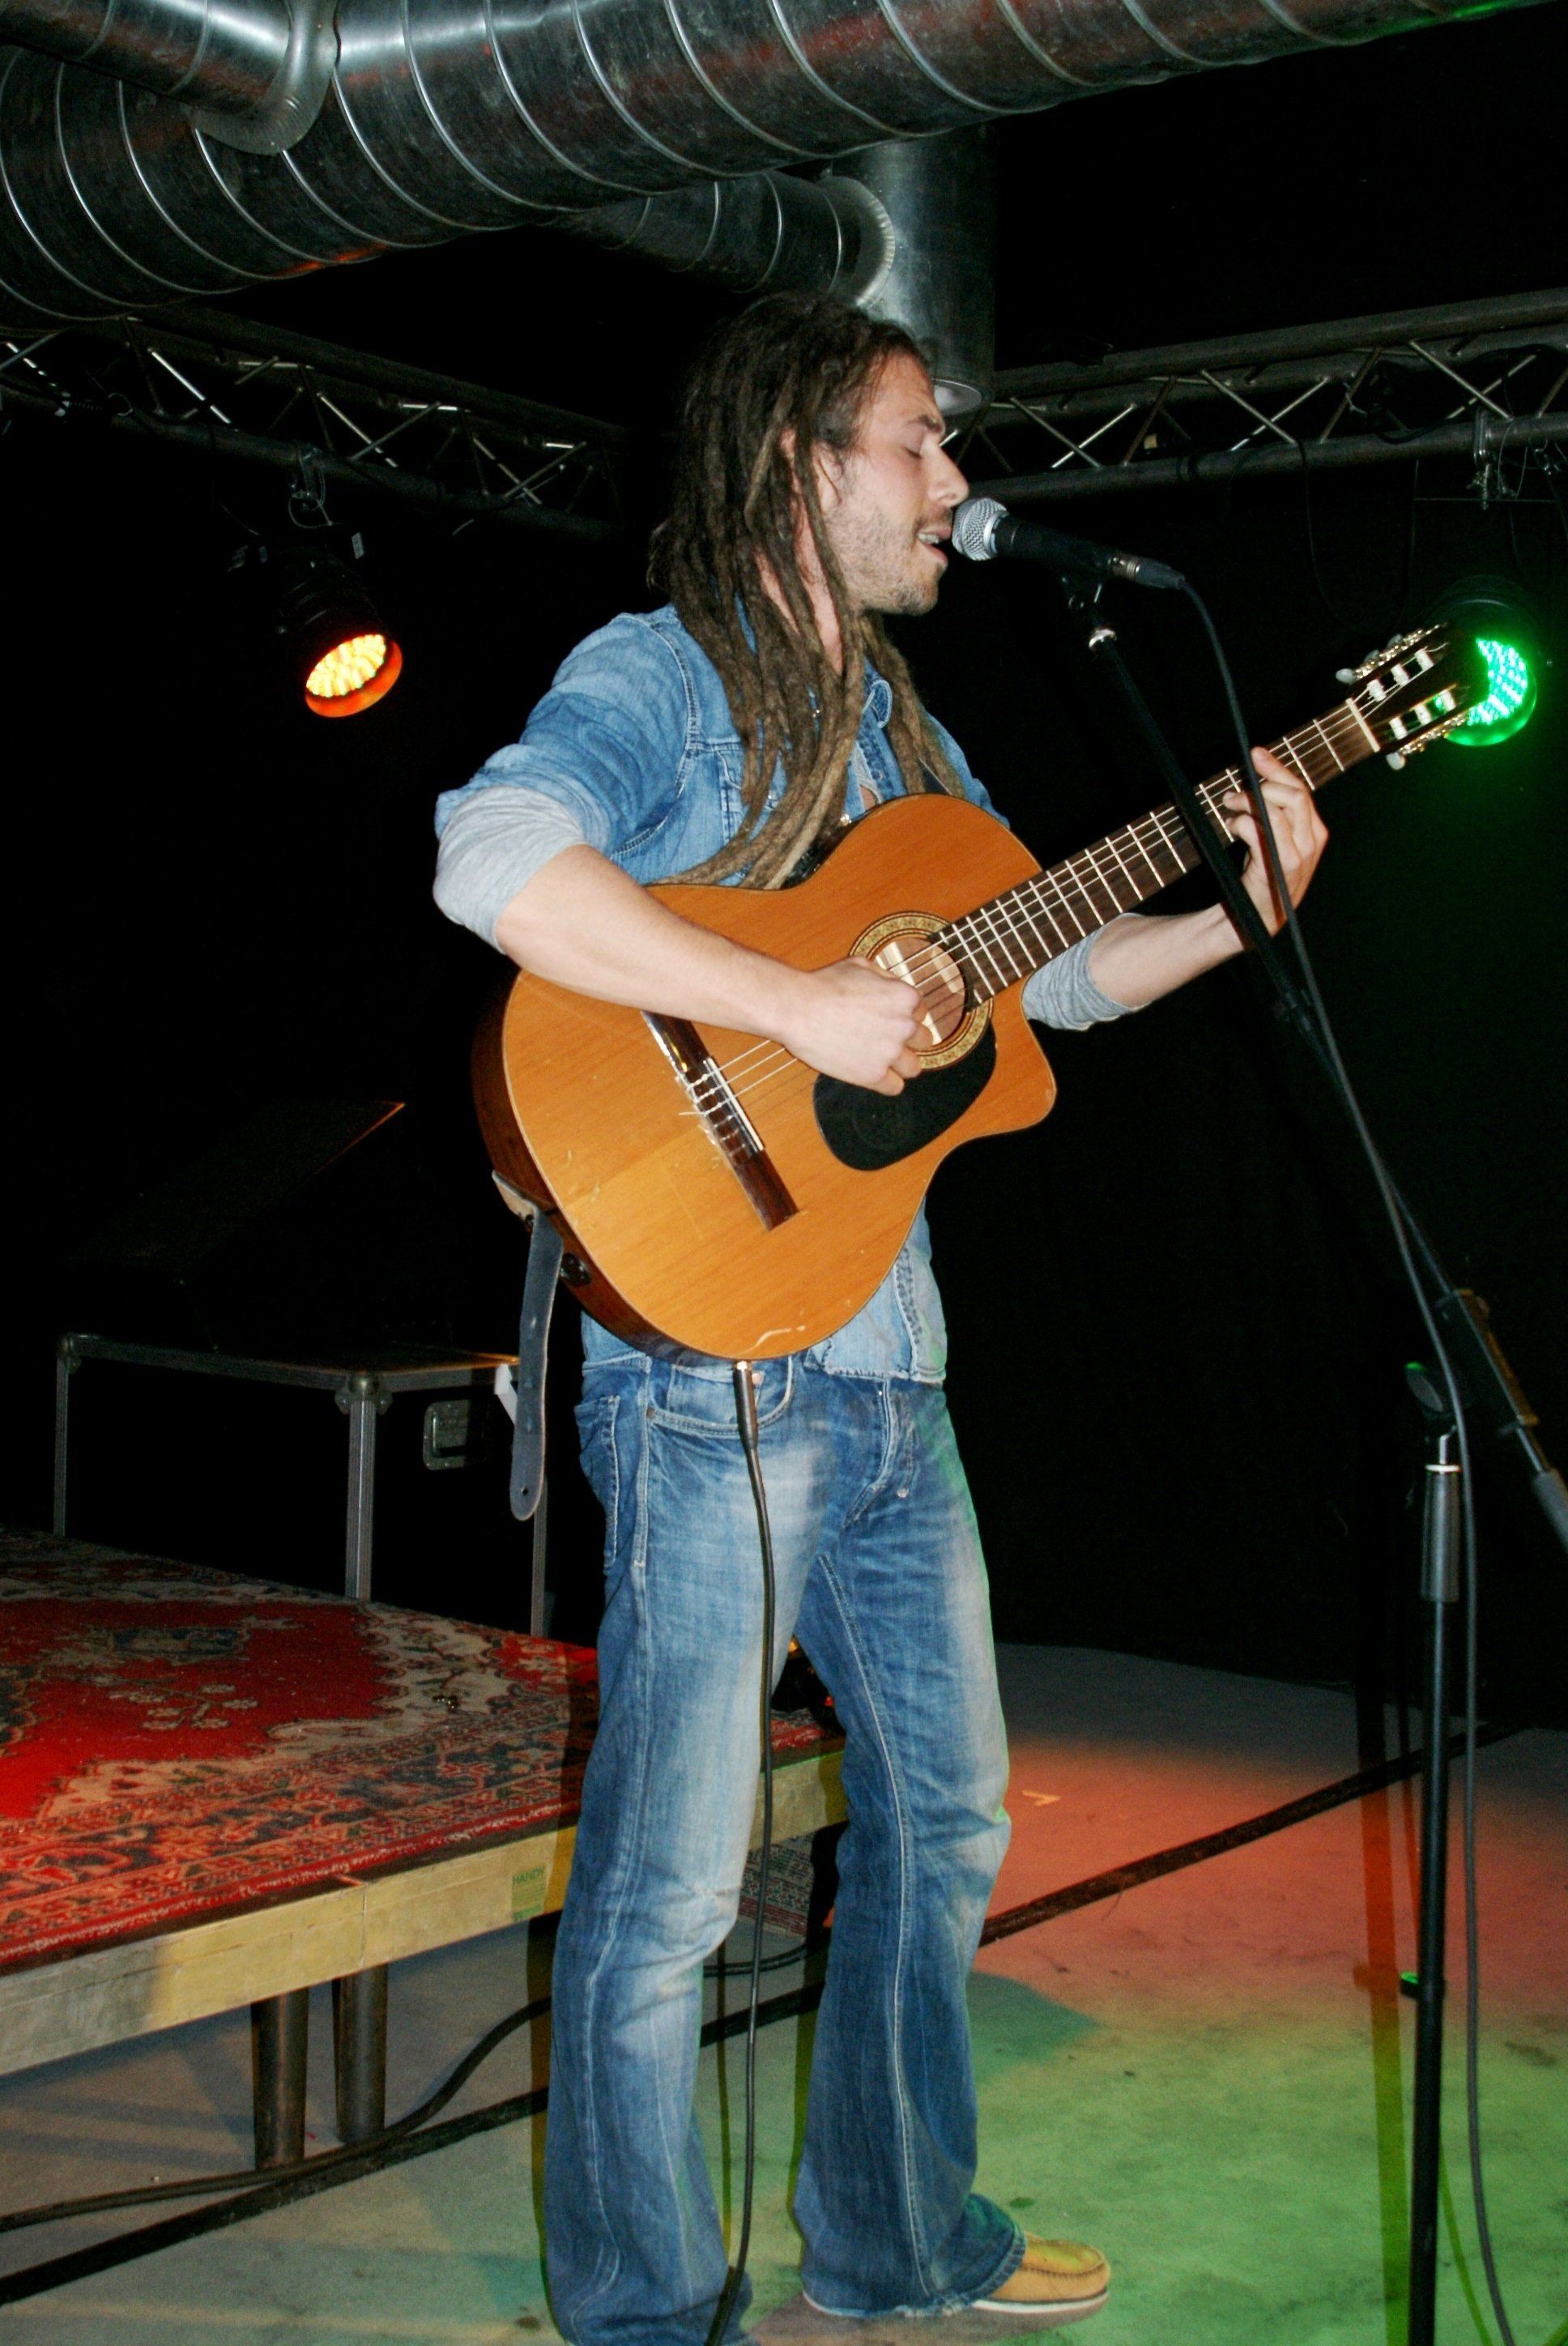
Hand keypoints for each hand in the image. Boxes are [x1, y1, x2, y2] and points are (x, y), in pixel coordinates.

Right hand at [774, 958, 924, 1094]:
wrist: (797, 1008)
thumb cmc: (825, 984)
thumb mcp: (862, 966)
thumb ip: (886, 978)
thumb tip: (895, 989)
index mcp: (906, 998)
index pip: (921, 1013)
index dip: (903, 1016)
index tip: (886, 1019)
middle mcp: (905, 1026)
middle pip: (924, 1041)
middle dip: (907, 1040)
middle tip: (884, 1040)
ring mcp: (890, 1052)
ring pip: (913, 1068)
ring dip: (900, 1065)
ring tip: (880, 1060)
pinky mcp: (874, 1075)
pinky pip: (895, 1088)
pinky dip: (885, 1083)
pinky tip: (871, 1073)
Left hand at [1222, 749, 1329, 934]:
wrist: (1257, 917)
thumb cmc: (1263, 875)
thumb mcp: (1275, 841)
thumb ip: (1275, 813)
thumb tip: (1260, 777)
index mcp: (1315, 832)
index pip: (1301, 790)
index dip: (1277, 769)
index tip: (1256, 755)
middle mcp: (1311, 842)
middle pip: (1294, 795)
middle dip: (1263, 783)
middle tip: (1236, 791)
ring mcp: (1297, 856)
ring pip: (1277, 810)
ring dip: (1247, 802)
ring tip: (1229, 805)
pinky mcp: (1277, 867)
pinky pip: (1259, 831)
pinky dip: (1241, 822)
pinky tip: (1232, 825)